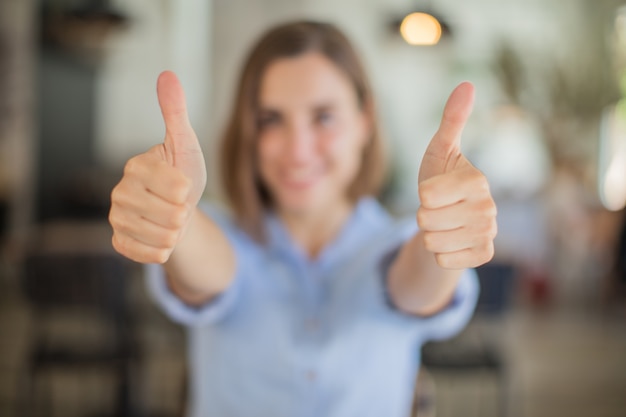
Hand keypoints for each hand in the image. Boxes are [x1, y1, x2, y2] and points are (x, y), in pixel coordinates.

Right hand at [109, 71, 206, 262]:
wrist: (178, 210)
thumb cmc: (184, 174)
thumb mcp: (186, 144)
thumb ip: (175, 113)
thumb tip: (167, 75)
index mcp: (136, 166)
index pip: (177, 187)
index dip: (187, 190)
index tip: (182, 185)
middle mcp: (119, 191)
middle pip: (173, 215)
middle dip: (184, 213)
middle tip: (177, 205)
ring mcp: (117, 218)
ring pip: (164, 237)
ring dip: (176, 232)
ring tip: (170, 220)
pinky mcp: (119, 242)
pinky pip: (151, 255)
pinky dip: (164, 249)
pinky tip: (160, 236)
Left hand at [417, 82, 496, 268]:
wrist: (448, 216)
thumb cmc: (440, 178)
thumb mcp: (439, 149)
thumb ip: (452, 120)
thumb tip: (467, 84)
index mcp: (478, 180)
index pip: (426, 196)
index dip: (422, 195)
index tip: (434, 191)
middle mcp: (489, 208)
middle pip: (427, 220)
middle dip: (423, 216)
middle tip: (437, 210)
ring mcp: (489, 234)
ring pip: (432, 243)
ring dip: (430, 235)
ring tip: (442, 224)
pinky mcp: (484, 256)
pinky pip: (443, 260)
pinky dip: (438, 253)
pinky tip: (451, 242)